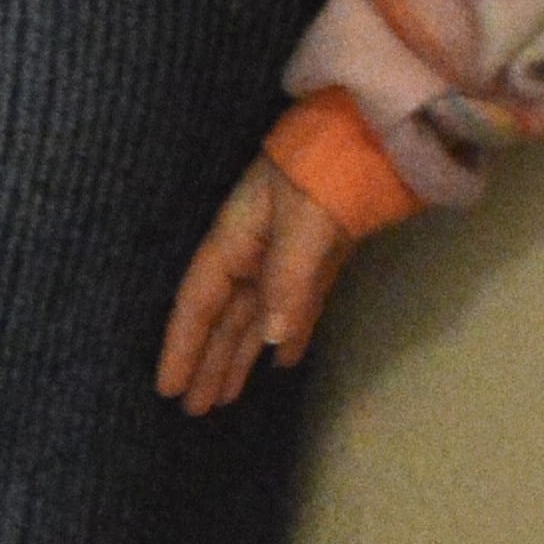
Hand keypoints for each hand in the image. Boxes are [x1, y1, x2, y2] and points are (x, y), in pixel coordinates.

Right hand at [158, 157, 353, 410]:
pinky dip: (289, 333)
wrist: (374, 133)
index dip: (183, 346)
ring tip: (227, 398)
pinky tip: (282, 361)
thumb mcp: (303, 222)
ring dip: (241, 355)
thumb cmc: (327, 170)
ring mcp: (288, 254)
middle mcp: (254, 250)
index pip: (200, 302)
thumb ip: (288, 281)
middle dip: (208, 362)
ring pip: (257, 316)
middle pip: (224, 317)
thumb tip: (271, 341)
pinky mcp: (323, 256)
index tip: (169, 389)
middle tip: (195, 410)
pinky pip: (296, 305)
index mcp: (236, 238)